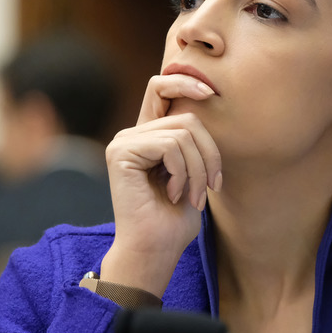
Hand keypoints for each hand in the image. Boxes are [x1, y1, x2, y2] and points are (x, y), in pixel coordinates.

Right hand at [99, 74, 220, 296]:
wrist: (155, 249)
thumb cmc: (175, 220)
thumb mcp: (193, 173)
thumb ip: (193, 142)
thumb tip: (204, 105)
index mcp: (148, 136)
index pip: (161, 88)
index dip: (186, 82)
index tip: (210, 93)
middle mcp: (132, 134)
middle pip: (187, 117)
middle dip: (209, 153)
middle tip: (210, 186)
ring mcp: (124, 142)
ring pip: (183, 133)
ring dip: (198, 169)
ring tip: (191, 196)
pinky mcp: (121, 152)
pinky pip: (170, 146)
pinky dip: (182, 172)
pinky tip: (173, 193)